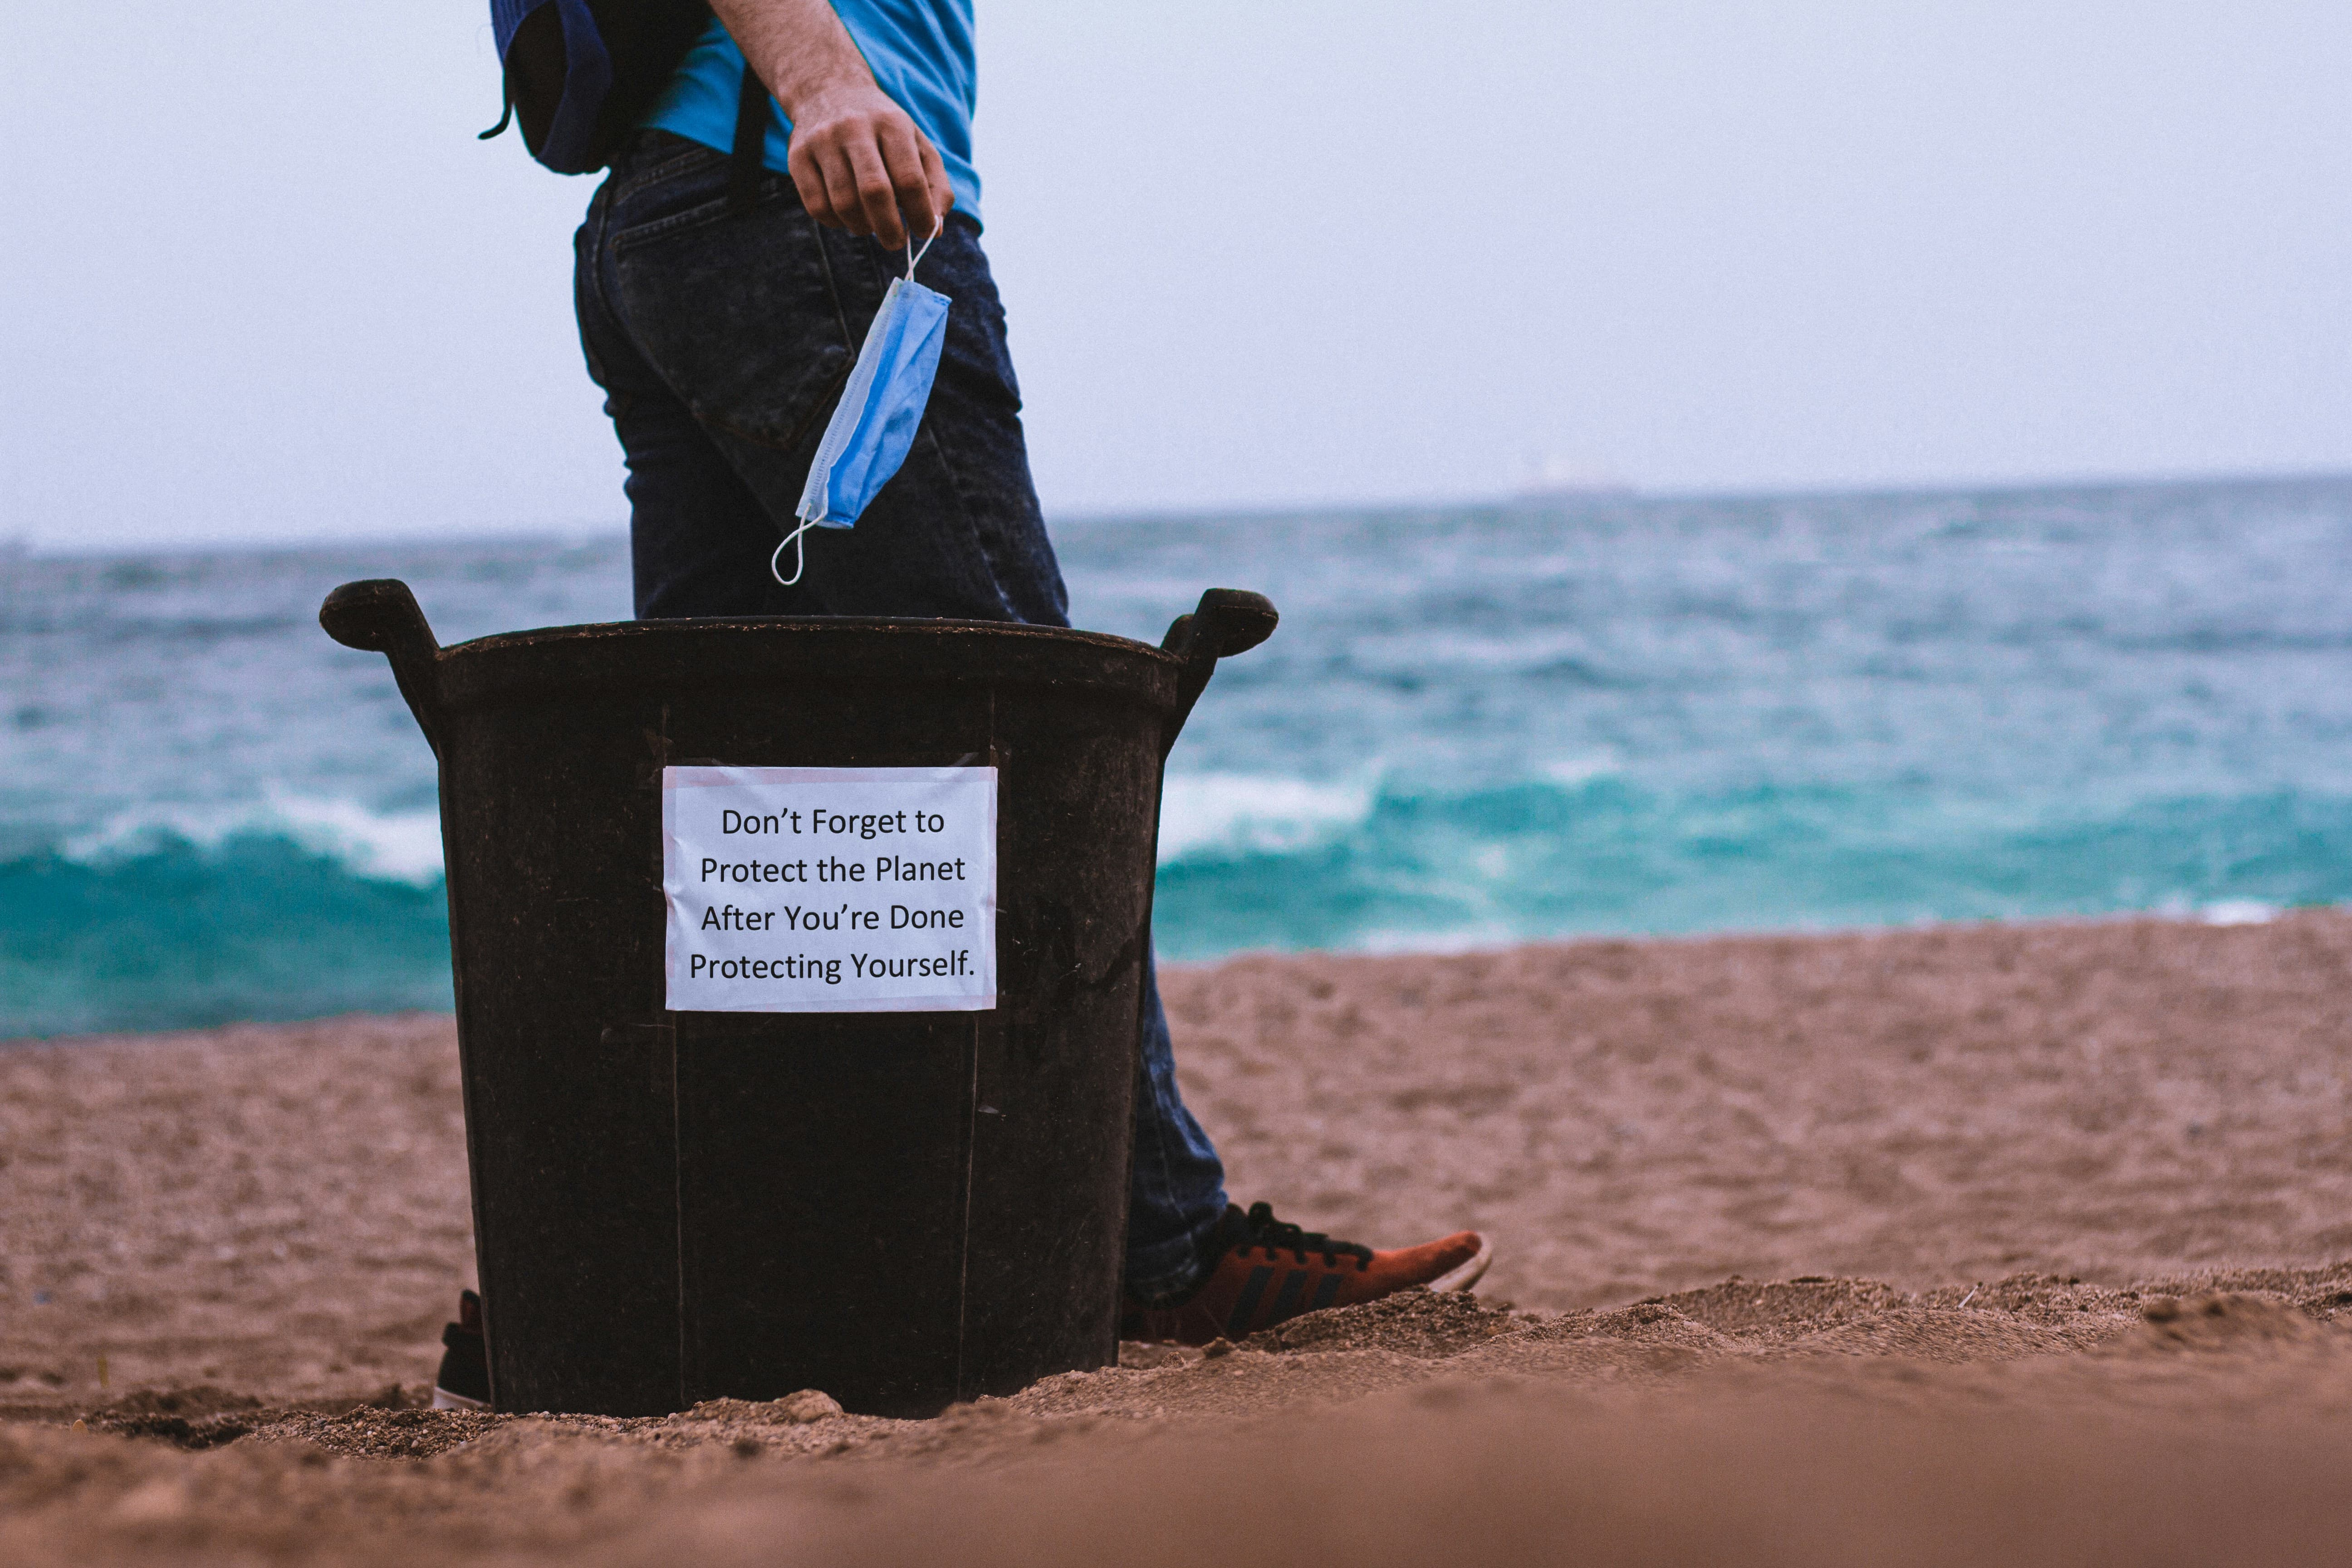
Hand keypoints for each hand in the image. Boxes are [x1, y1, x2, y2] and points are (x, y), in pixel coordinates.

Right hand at [783, 80, 952, 250]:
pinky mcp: (797, 156)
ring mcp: (822, 141)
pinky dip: (836, 222)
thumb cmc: (883, 131)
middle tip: (896, 243)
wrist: (828, 91)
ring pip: (844, 204)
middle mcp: (855, 128)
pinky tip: (846, 216)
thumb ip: (934, 185)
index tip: (925, 233)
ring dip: (862, 227)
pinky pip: (817, 206)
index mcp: (891, 124)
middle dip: (890, 228)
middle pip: (875, 191)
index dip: (921, 214)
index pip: (910, 179)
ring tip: (871, 226)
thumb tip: (934, 230)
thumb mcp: (917, 145)